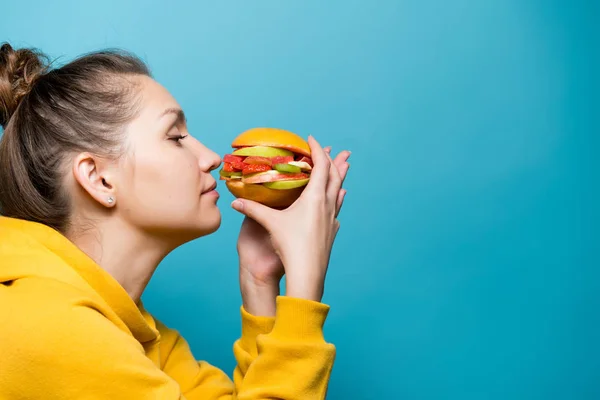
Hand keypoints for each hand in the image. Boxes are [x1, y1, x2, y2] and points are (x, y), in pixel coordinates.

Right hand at [232, 136, 350, 302]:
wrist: (307, 273)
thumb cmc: (290, 246)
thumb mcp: (270, 224)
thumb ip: (253, 210)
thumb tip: (235, 202)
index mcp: (314, 198)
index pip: (320, 166)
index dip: (317, 150)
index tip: (311, 139)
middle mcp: (326, 205)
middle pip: (335, 176)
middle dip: (335, 160)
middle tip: (337, 150)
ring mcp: (331, 218)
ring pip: (339, 190)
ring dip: (340, 177)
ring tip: (344, 167)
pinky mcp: (331, 230)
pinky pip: (337, 207)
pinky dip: (337, 196)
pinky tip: (338, 197)